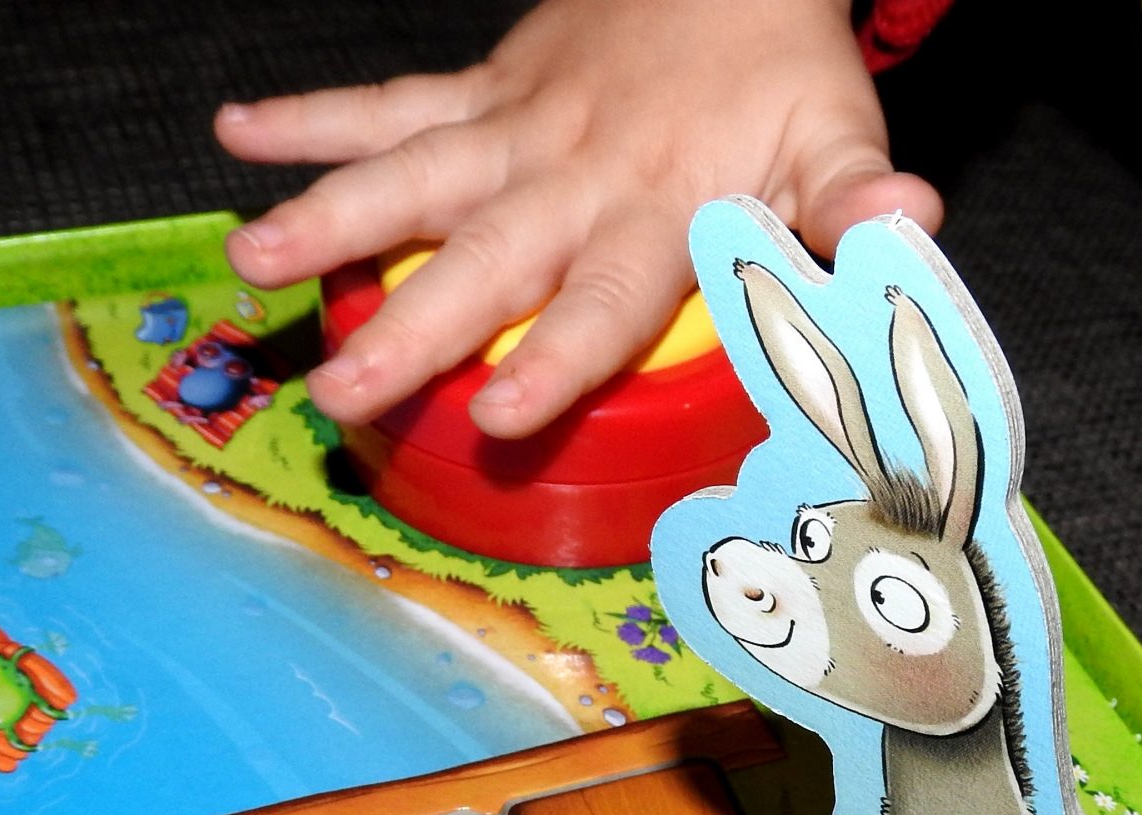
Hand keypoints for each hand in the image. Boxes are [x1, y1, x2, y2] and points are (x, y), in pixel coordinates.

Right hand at [216, 0, 939, 438]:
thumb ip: (857, 205)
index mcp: (660, 208)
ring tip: (254, 261)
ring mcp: (517, 129)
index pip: (605, 301)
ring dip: (332, 218)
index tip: (499, 414)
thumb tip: (904, 236)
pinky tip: (237, 130)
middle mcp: (575, 176)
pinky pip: (391, 102)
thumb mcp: (840, 141)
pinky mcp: (484, 88)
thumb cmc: (783, 73)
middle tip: (340, 387)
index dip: (556, 359)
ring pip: (413, 176)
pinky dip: (312, 115)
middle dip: (411, 326)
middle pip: (485, 260)